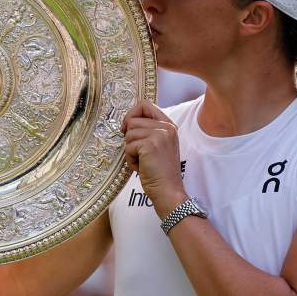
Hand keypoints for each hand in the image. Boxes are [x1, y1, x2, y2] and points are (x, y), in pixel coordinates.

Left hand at [122, 101, 186, 217]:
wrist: (168, 191)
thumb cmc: (160, 172)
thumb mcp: (159, 146)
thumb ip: (149, 131)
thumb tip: (127, 122)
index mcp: (169, 125)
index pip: (145, 105)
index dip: (132, 114)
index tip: (127, 128)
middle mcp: (166, 127)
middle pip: (132, 120)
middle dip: (130, 138)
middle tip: (140, 153)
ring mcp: (159, 135)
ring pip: (128, 134)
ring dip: (130, 151)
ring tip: (143, 162)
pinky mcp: (149, 145)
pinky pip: (128, 147)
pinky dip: (130, 159)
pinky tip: (141, 168)